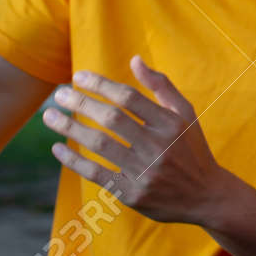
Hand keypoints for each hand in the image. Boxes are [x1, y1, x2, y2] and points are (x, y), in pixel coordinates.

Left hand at [42, 56, 230, 225]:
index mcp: (171, 122)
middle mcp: (158, 144)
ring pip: (100, 144)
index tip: (79, 77)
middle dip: (81, 103)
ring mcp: (145, 170)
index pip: (129, 97)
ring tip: (50, 116)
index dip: (101, 85)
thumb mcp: (185, 114)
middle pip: (112, 118)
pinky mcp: (132, 193)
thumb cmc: (192, 148)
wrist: (205, 195)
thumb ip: (161, 86)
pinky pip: (96, 173)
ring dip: (70, 128)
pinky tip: (58, 148)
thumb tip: (134, 60)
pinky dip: (74, 160)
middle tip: (59, 94)